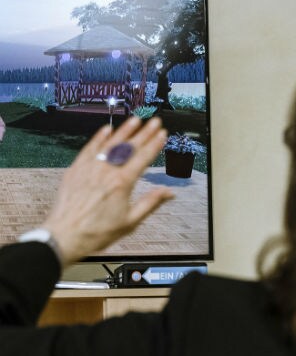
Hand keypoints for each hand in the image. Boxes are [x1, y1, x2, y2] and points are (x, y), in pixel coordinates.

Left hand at [41, 116, 173, 265]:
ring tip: (135, 119)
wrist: (66, 235)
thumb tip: (169, 193)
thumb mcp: (130, 221)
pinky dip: (99, 138)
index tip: (163, 134)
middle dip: (144, 133)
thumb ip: (151, 203)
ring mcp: (90, 168)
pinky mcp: (76, 170)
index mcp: (122, 183)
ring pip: (110, 144)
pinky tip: (106, 130)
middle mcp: (106, 171)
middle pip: (129, 147)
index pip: (143, 158)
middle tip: (154, 121)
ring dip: (124, 130)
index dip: (155, 144)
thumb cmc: (98, 232)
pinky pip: (89, 149)